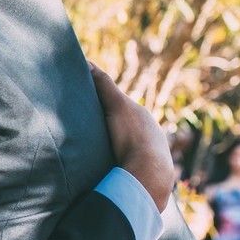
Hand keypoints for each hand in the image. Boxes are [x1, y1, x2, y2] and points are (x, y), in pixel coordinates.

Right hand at [91, 63, 174, 211]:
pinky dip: (117, 166)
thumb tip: (87, 62)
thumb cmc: (133, 138)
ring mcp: (151, 159)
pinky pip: (128, 167)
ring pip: (128, 150)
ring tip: (94, 154)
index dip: (106, 108)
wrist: (148, 175)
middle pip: (126, 130)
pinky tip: (106, 170)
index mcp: (147, 121)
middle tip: (88, 133)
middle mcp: (153, 138)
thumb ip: (103, 84)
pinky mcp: (145, 177)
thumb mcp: (116, 105)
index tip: (87, 110)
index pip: (124, 110)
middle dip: (111, 130)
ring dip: (114, 151)